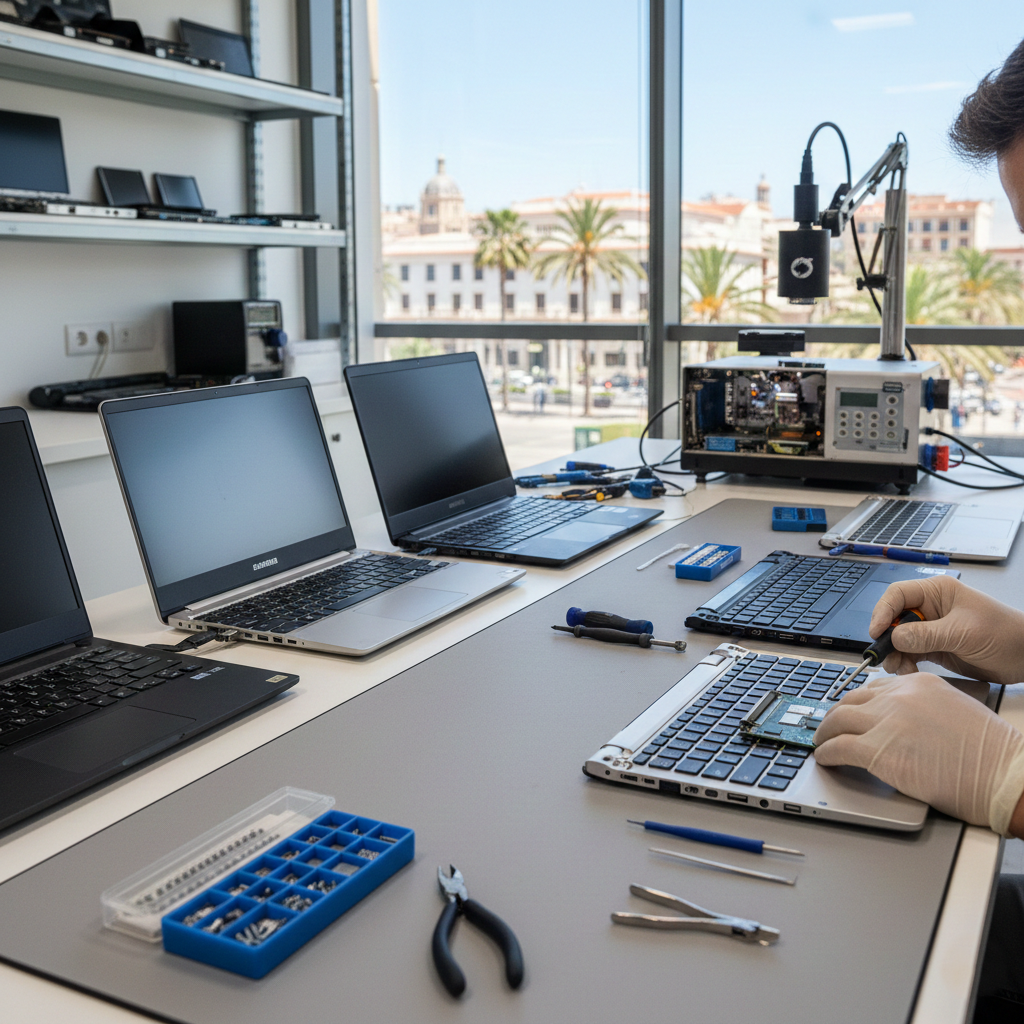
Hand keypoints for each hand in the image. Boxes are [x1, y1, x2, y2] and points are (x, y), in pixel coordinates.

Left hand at [813, 672, 1023, 832]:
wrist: (1002, 775)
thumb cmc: (989, 753)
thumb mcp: (954, 710)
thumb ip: (924, 708)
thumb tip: (903, 722)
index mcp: (919, 684)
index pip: (875, 688)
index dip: (859, 702)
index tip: (851, 711)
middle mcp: (898, 697)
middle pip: (851, 700)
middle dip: (837, 714)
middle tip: (830, 725)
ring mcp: (885, 721)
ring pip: (838, 720)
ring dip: (825, 732)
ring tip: (821, 741)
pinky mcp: (877, 749)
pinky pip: (838, 747)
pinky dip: (827, 753)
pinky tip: (825, 758)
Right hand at [869, 576, 1023, 684]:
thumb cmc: (1004, 633)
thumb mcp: (963, 632)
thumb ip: (927, 635)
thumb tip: (895, 637)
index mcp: (937, 592)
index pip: (898, 595)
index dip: (883, 611)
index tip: (876, 631)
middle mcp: (931, 609)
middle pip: (894, 619)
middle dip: (888, 638)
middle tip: (887, 655)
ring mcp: (932, 630)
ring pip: (900, 640)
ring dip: (896, 654)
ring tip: (901, 668)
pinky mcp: (935, 648)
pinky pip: (910, 654)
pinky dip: (906, 664)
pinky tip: (910, 671)